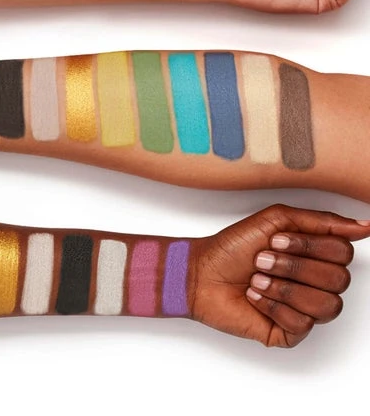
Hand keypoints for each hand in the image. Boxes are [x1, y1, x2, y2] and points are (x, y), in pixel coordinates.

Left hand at [192, 204, 369, 347]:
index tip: (278, 240)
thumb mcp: (275, 220)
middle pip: (339, 279)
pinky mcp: (289, 332)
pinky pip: (302, 323)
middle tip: (262, 260)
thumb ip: (320, 221)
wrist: (201, 273)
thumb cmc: (232, 247)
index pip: (343, 252)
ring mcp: (304, 309)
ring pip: (327, 305)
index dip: (310, 246)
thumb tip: (364, 227)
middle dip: (294, 266)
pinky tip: (254, 297)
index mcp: (314, 255)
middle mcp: (315, 282)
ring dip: (284, 287)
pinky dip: (272, 305)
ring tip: (257, 279)